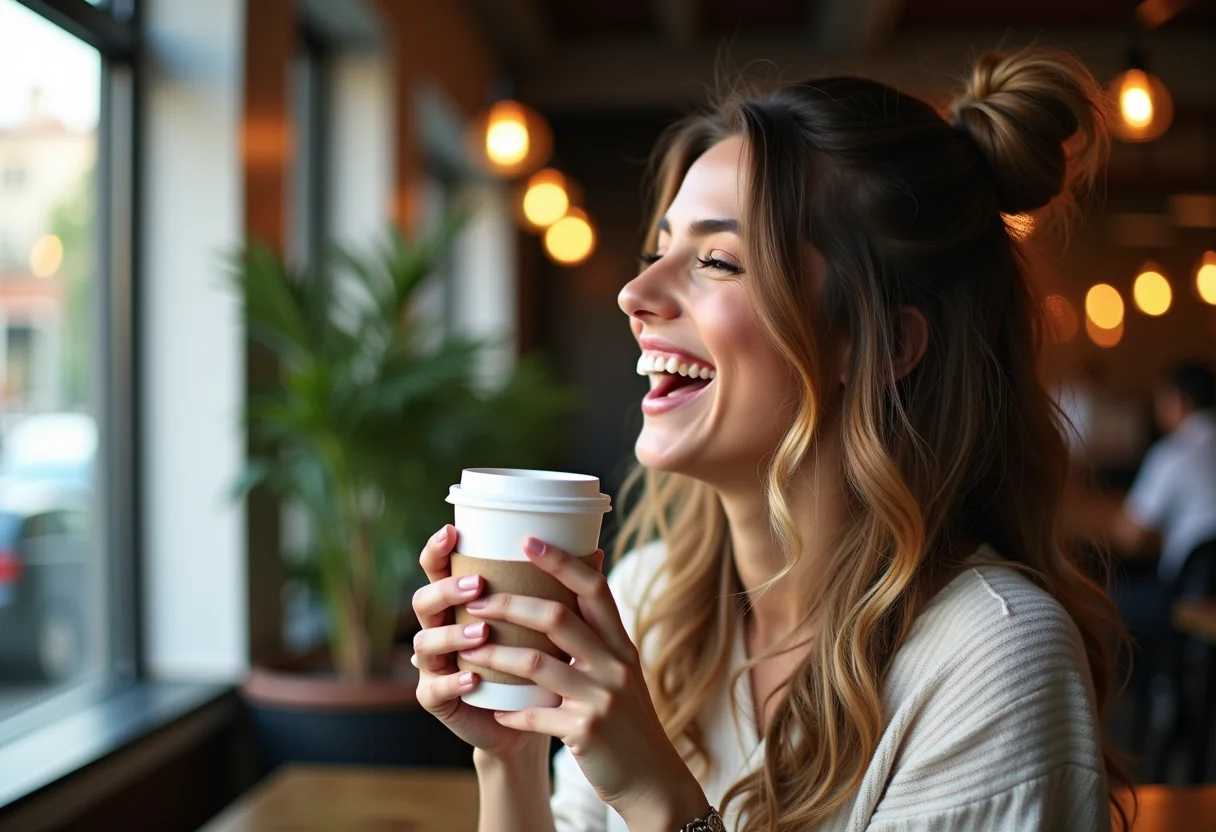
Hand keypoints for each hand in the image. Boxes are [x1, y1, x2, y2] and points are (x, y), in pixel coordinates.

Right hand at [410, 525, 547, 760]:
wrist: (526, 727)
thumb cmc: (537, 671)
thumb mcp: (548, 630)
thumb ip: (560, 593)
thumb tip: (598, 554)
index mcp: (460, 605)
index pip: (438, 570)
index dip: (438, 550)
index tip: (452, 531)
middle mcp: (441, 630)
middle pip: (425, 601)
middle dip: (447, 590)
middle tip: (478, 587)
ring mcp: (435, 667)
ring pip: (426, 643)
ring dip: (452, 635)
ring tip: (481, 634)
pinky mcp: (438, 700)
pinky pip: (435, 689)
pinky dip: (454, 682)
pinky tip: (473, 679)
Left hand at [458, 537, 707, 827]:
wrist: (652, 778)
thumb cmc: (627, 719)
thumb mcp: (623, 669)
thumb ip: (601, 631)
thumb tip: (588, 573)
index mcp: (621, 643)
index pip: (593, 588)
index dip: (560, 561)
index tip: (526, 541)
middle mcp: (615, 664)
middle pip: (557, 617)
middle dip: (510, 604)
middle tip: (475, 599)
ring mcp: (601, 698)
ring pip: (537, 664)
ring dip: (497, 655)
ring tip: (470, 649)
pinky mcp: (586, 732)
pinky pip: (536, 716)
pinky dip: (512, 712)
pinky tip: (494, 709)